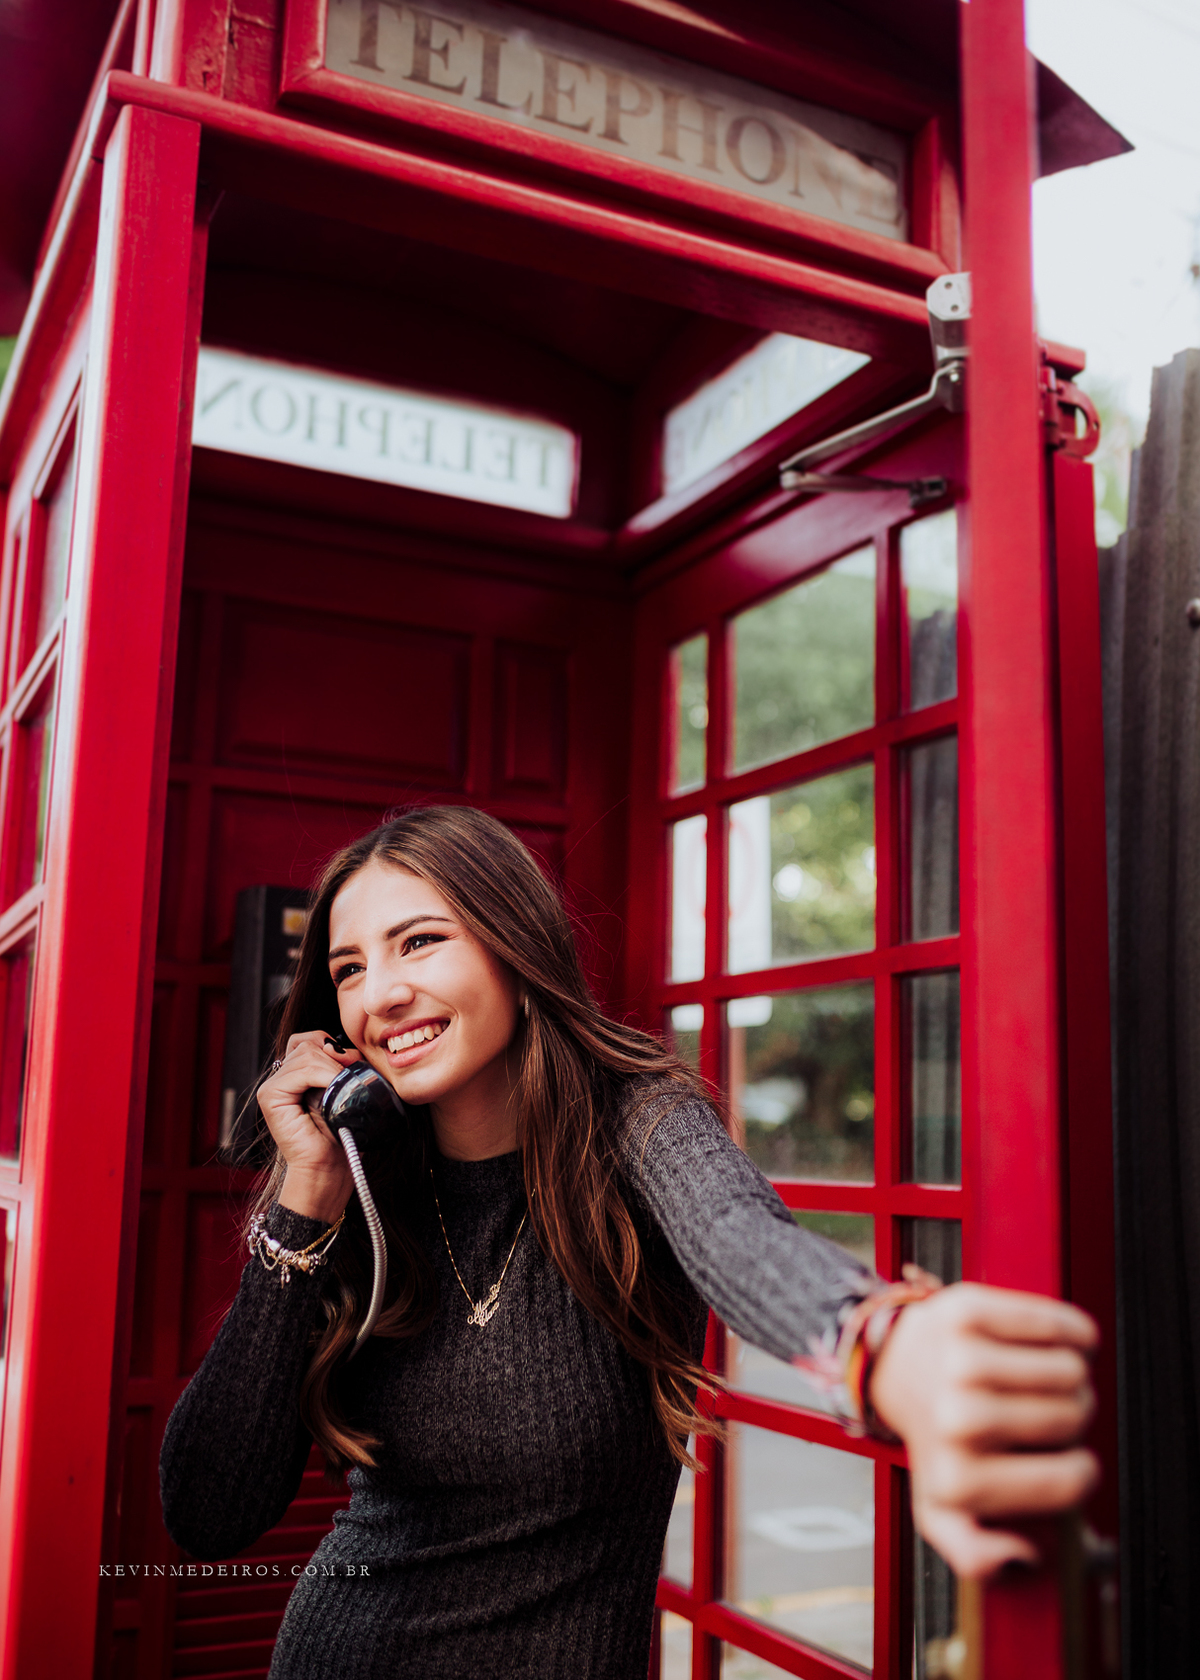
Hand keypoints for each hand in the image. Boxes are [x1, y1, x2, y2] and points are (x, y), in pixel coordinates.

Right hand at [256, 1029, 361, 1222]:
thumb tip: (339, 1046)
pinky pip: (301, 1069)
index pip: (311, 1039)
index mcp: (297, 1075)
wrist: (331, 1169)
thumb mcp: (347, 1090)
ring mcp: (272, 1086)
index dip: (333, 1046)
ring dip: (332, 1068)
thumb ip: (341, 1064)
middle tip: (348, 1079)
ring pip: (307, 1053)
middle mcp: (281, 1078)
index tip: (352, 1064)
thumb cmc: (342, 1135)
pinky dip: (323, 1075)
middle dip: (336, 1056)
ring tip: (340, 1093)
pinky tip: (332, 1093)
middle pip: (309, 1042)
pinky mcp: (270, 1096)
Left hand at [868, 1284, 1099, 1577]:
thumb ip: (977, 1554)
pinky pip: (1055, 1322)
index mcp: (959, 1477)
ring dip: (1072, 1374)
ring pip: (1070, 1369)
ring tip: (1042, 1380)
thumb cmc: (932, 1435)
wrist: (890, 1365)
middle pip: (1073, 1417)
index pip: (1070, 1481)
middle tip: (1046, 1412)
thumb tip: (1023, 1557)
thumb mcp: (940, 1509)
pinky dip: (1071, 1331)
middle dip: (1074, 1415)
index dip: (1081, 1471)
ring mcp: (961, 1360)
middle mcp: (958, 1418)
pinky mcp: (967, 1310)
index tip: (1067, 1459)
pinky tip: (1055, 1343)